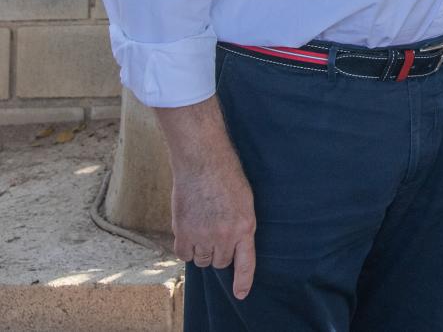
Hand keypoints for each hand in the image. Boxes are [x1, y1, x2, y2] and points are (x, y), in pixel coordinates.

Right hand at [170, 147, 256, 298]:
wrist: (203, 161)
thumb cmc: (226, 177)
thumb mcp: (244, 201)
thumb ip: (239, 225)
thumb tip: (231, 245)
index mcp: (245, 226)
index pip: (245, 262)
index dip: (243, 281)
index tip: (240, 294)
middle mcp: (225, 235)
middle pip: (220, 262)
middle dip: (218, 252)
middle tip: (215, 232)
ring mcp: (203, 235)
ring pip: (202, 259)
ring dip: (202, 249)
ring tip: (203, 226)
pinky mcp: (183, 232)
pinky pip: (183, 254)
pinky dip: (186, 247)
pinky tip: (189, 230)